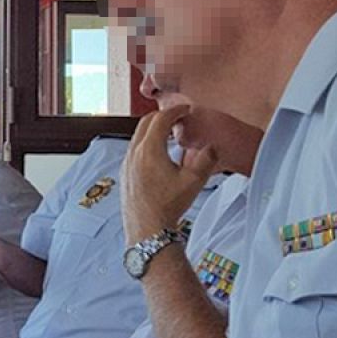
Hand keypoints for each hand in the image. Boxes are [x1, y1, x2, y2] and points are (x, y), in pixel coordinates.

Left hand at [122, 105, 218, 243]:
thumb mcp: (193, 181)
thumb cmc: (168, 205)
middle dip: (162, 116)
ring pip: (138, 135)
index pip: (160, 119)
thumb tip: (212, 147)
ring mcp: (126, 162)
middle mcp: (133, 153)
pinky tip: (159, 153)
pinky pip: (134, 148)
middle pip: (145, 123)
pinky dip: (146, 142)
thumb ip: (206, 160)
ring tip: (171, 134)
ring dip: (153, 129)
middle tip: (179, 117)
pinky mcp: (124, 172)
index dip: (175, 110)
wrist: (147, 228)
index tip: (186, 109)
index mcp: (149, 150)